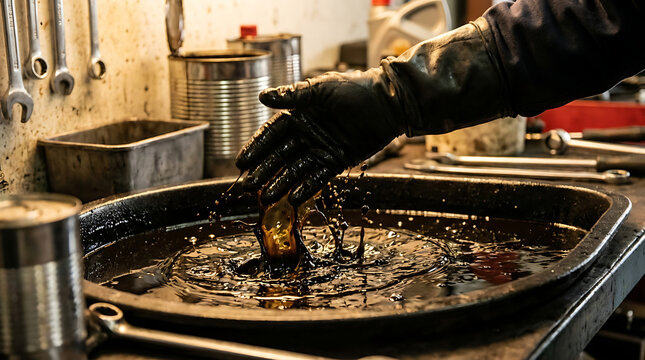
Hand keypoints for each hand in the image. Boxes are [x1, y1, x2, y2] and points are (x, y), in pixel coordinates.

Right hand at [235, 68, 407, 205]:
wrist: (387, 103)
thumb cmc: (354, 89)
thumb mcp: (322, 89)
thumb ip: (293, 95)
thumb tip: (262, 96)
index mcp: (299, 114)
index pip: (271, 133)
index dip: (256, 147)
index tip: (241, 162)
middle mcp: (306, 133)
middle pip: (279, 155)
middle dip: (263, 171)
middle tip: (247, 187)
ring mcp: (320, 149)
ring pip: (296, 169)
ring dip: (281, 183)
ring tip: (266, 198)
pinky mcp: (336, 161)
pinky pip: (318, 177)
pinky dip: (306, 188)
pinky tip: (293, 199)